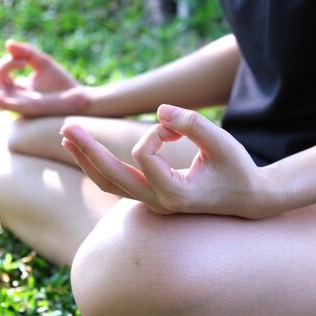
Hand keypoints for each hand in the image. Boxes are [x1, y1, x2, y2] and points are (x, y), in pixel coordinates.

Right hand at [0, 40, 90, 116]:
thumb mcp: (42, 62)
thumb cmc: (62, 83)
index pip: (0, 75)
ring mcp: (18, 105)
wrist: (78, 99)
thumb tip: (7, 44)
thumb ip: (25, 53)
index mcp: (17, 90)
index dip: (7, 63)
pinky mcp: (24, 108)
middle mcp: (15, 98)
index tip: (21, 57)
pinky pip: (4, 103)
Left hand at [60, 104, 273, 217]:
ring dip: (87, 159)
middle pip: (111, 176)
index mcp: (175, 195)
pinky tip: (85, 150)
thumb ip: (192, 123)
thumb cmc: (238, 170)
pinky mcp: (151, 198)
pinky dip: (99, 166)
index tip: (177, 125)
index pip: (145, 153)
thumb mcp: (222, 143)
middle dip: (88, 149)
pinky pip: (116, 184)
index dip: (158, 130)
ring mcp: (152, 204)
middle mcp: (158, 204)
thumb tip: (161, 111)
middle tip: (67, 125)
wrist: (248, 199)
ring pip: (109, 183)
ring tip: (67, 136)